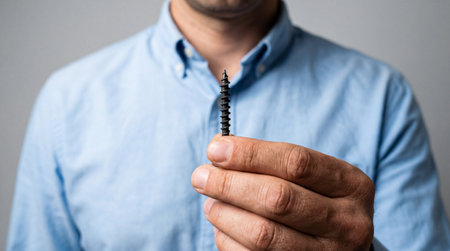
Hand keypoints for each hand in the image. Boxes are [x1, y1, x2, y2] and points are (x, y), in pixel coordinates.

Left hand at [191, 134, 374, 250]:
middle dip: (230, 184)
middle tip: (200, 176)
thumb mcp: (311, 178)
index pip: (295, 162)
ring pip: (263, 234)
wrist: (339, 246)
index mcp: (351, 185)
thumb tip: (220, 149)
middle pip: (277, 198)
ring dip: (225, 214)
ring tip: (210, 202)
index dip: (250, 154)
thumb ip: (271, 162)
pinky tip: (223, 227)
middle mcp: (347, 223)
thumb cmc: (316, 202)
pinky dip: (229, 240)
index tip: (215, 149)